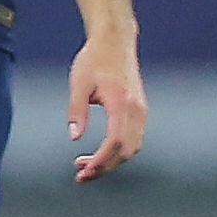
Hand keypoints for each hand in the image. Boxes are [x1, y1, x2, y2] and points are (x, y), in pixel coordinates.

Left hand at [64, 34, 147, 182]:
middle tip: (81, 176)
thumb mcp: (79, 83)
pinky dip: (119, 151)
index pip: (114, 142)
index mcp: (121, 103)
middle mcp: (136, 109)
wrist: (115, 40)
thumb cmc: (95, 59)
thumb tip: (75, 137)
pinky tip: (100, 153)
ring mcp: (141, 110)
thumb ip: (77, 111)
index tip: (83, 171)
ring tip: (87, 166)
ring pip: (132, 148)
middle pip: (126, 151)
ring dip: (112, 161)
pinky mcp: (139, 109)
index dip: (100, 161)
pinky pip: (134, 139)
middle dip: (105, 168)